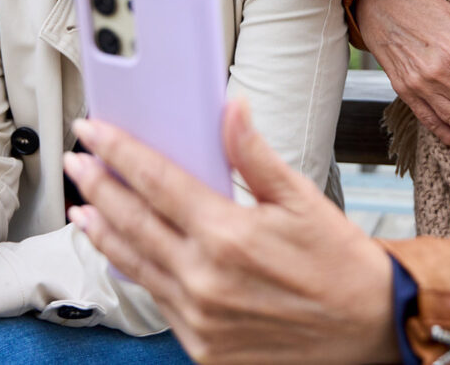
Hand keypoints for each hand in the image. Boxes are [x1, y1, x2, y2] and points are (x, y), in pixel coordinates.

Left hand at [65, 100, 397, 364]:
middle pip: (133, 221)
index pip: (155, 181)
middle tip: (78, 159)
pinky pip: (156, 301)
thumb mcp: (300, 197)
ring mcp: (201, 320)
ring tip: (83, 207)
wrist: (371, 328)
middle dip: (99, 186)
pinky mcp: (204, 348)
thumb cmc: (339, 263)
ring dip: (103, 231)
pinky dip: (133, 271)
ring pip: (135, 265)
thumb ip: (253, 153)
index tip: (93, 130)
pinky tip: (123, 252)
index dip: (118, 150)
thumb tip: (230, 109)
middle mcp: (207, 280)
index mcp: (228, 235)